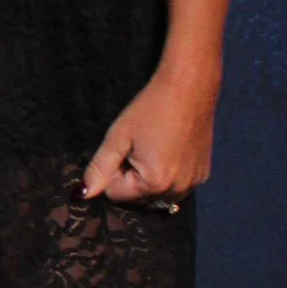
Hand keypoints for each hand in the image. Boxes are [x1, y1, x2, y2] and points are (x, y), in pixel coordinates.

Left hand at [82, 71, 214, 208]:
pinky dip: (167, 177)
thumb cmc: (151, 109)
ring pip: (156, 196)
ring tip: (153, 149)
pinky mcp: (203, 175)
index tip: (122, 150)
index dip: (112, 174)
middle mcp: (177, 190)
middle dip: (130, 179)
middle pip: (137, 200)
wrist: (190, 88)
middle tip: (137, 148)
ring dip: (148, 181)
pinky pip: (175, 188)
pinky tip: (169, 151)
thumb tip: (82, 195)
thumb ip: (99, 169)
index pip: (116, 195)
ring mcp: (193, 183)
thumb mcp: (118, 137)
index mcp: (154, 183)